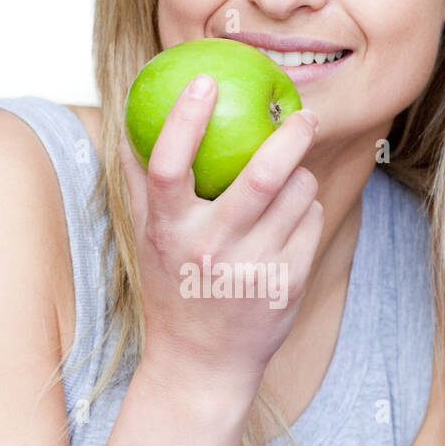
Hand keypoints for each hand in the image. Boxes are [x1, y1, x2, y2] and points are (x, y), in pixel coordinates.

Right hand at [118, 73, 323, 394]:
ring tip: (291, 174)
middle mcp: (210, 250)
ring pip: (296, 194)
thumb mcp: (148, 237)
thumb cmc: (172, 288)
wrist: (202, 364)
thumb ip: (141, 178)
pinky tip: (293, 215)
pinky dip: (307, 207)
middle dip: (291, 135)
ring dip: (300, 174)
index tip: (204, 81)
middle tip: (302, 115)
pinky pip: (311, 221)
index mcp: (168, 232)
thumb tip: (133, 110)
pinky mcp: (288, 285)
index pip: (168, 166)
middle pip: (261, 176)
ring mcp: (253, 269)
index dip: (184, 119)